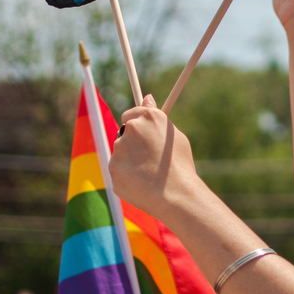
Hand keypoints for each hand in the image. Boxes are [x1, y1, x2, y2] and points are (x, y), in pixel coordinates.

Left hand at [110, 95, 200, 216]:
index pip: (131, 114)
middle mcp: (131, 129)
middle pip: (124, 133)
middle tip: (149, 159)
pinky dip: (127, 177)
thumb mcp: (174, 137)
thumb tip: (146, 98)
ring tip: (150, 174)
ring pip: (121, 153)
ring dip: (130, 161)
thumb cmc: (180, 166)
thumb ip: (156, 118)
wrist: (176, 195)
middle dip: (132, 144)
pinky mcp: (113, 169)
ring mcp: (120, 149)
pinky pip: (119, 171)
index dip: (137, 126)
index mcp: (149, 117)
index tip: (142, 136)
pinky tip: (143, 184)